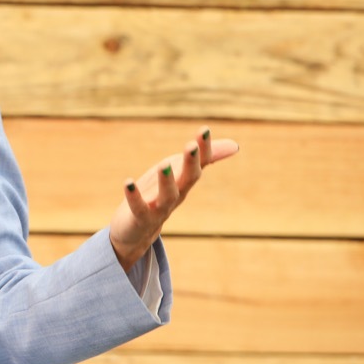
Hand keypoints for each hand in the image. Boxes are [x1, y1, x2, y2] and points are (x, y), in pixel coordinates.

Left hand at [109, 126, 238, 270]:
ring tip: (164, 164)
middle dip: (190, 162)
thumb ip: (203, 159)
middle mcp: (176, 195)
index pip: (198, 164)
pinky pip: (138, 207)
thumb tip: (235, 145)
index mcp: (184, 182)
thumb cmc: (158, 195)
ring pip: (167, 196)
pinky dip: (134, 195)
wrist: (136, 233)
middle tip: (191, 145)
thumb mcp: (178, 173)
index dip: (203, 149)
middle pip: (188, 179)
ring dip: (166, 180)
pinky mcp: (140, 218)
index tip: (204, 130)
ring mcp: (159, 208)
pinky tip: (128, 182)